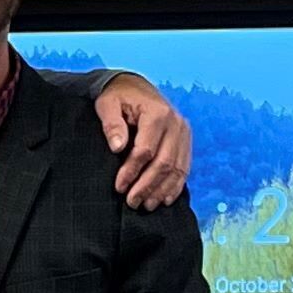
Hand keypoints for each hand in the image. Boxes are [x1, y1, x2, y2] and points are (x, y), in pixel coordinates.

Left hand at [89, 74, 191, 206]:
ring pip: (177, 169)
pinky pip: (184, 167)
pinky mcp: (186, 141)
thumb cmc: (118, 97)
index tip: (119, 186)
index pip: (146, 150)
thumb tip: (117, 146)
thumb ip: (111, 124)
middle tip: (132, 202)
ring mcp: (184, 133)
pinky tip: (164, 199)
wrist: (135, 87)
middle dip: (147, 186)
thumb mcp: (107, 104)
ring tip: (146, 205)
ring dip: (161, 190)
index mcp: (157, 113)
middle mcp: (176, 123)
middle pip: (164, 163)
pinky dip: (175, 185)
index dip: (132, 171)